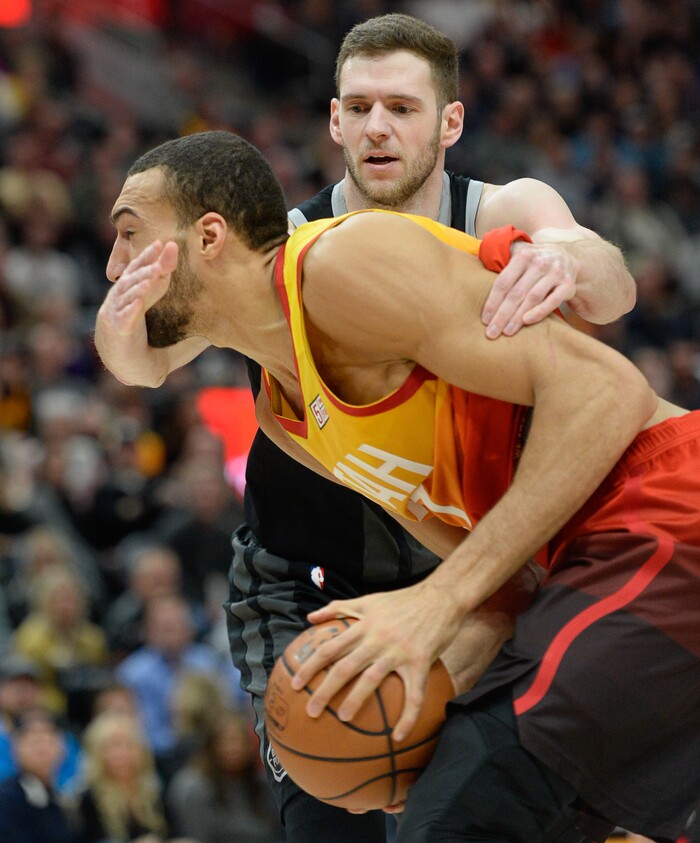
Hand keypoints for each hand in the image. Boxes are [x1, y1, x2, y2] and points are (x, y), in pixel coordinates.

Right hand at [96, 240, 179, 385]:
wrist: (128, 371)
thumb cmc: (147, 347)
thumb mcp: (170, 330)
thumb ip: (190, 323)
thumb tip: (220, 323)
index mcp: (134, 296)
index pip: (142, 271)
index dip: (151, 257)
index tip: (165, 243)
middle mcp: (122, 301)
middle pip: (137, 278)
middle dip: (150, 264)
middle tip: (165, 250)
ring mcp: (116, 315)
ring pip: (129, 294)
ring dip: (142, 282)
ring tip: (155, 272)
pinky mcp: (117, 332)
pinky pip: (124, 318)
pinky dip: (130, 309)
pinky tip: (140, 301)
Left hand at [290, 581, 460, 740]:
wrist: (441, 596)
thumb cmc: (403, 599)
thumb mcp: (368, 599)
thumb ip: (338, 608)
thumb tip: (310, 618)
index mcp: (363, 625)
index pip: (329, 648)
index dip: (310, 666)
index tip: (296, 684)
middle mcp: (377, 638)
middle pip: (344, 667)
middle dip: (325, 690)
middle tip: (311, 711)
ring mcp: (398, 651)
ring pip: (372, 679)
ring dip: (355, 700)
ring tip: (342, 719)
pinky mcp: (420, 661)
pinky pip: (413, 694)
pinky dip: (407, 717)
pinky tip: (399, 737)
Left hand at [481, 241, 579, 337]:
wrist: (567, 257)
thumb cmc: (534, 262)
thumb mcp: (519, 255)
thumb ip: (501, 259)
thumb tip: (478, 265)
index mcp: (523, 256)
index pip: (503, 282)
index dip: (493, 302)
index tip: (485, 320)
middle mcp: (539, 262)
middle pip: (516, 293)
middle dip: (502, 315)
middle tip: (492, 333)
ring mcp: (555, 273)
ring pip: (533, 298)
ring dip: (518, 317)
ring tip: (507, 332)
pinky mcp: (567, 285)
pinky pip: (552, 301)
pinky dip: (539, 312)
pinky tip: (527, 322)